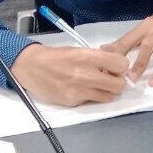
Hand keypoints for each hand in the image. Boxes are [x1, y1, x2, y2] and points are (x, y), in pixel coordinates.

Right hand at [11, 43, 129, 106]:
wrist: (30, 67)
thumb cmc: (57, 56)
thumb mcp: (79, 50)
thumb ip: (99, 57)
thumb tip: (118, 62)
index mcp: (87, 57)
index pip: (121, 64)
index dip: (122, 67)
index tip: (116, 68)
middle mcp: (85, 74)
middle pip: (118, 85)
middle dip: (118, 82)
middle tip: (110, 78)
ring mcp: (78, 90)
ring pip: (108, 97)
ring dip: (107, 92)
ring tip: (98, 85)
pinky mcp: (71, 102)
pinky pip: (91, 101)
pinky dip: (91, 97)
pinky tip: (82, 90)